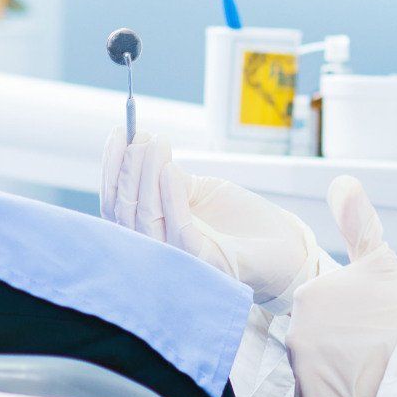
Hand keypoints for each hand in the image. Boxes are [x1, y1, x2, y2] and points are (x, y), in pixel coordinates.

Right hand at [101, 130, 328, 310]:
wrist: (284, 246)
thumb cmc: (241, 221)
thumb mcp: (200, 191)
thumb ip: (170, 179)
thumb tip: (142, 149)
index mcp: (153, 235)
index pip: (117, 205)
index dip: (112, 168)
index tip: (117, 133)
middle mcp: (160, 252)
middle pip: (124, 212)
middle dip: (128, 168)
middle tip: (139, 135)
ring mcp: (181, 261)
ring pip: (146, 217)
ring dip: (146, 174)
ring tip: (156, 143)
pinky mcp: (206, 264)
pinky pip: (179, 228)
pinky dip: (171, 196)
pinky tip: (170, 169)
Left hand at [287, 176, 396, 396]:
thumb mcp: (382, 258)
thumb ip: (357, 220)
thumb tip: (342, 180)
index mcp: (308, 295)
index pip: (319, 316)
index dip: (347, 324)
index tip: (370, 325)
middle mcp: (296, 331)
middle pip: (313, 347)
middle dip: (337, 352)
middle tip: (371, 350)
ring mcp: (303, 370)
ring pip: (314, 377)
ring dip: (336, 378)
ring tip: (369, 371)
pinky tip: (361, 393)